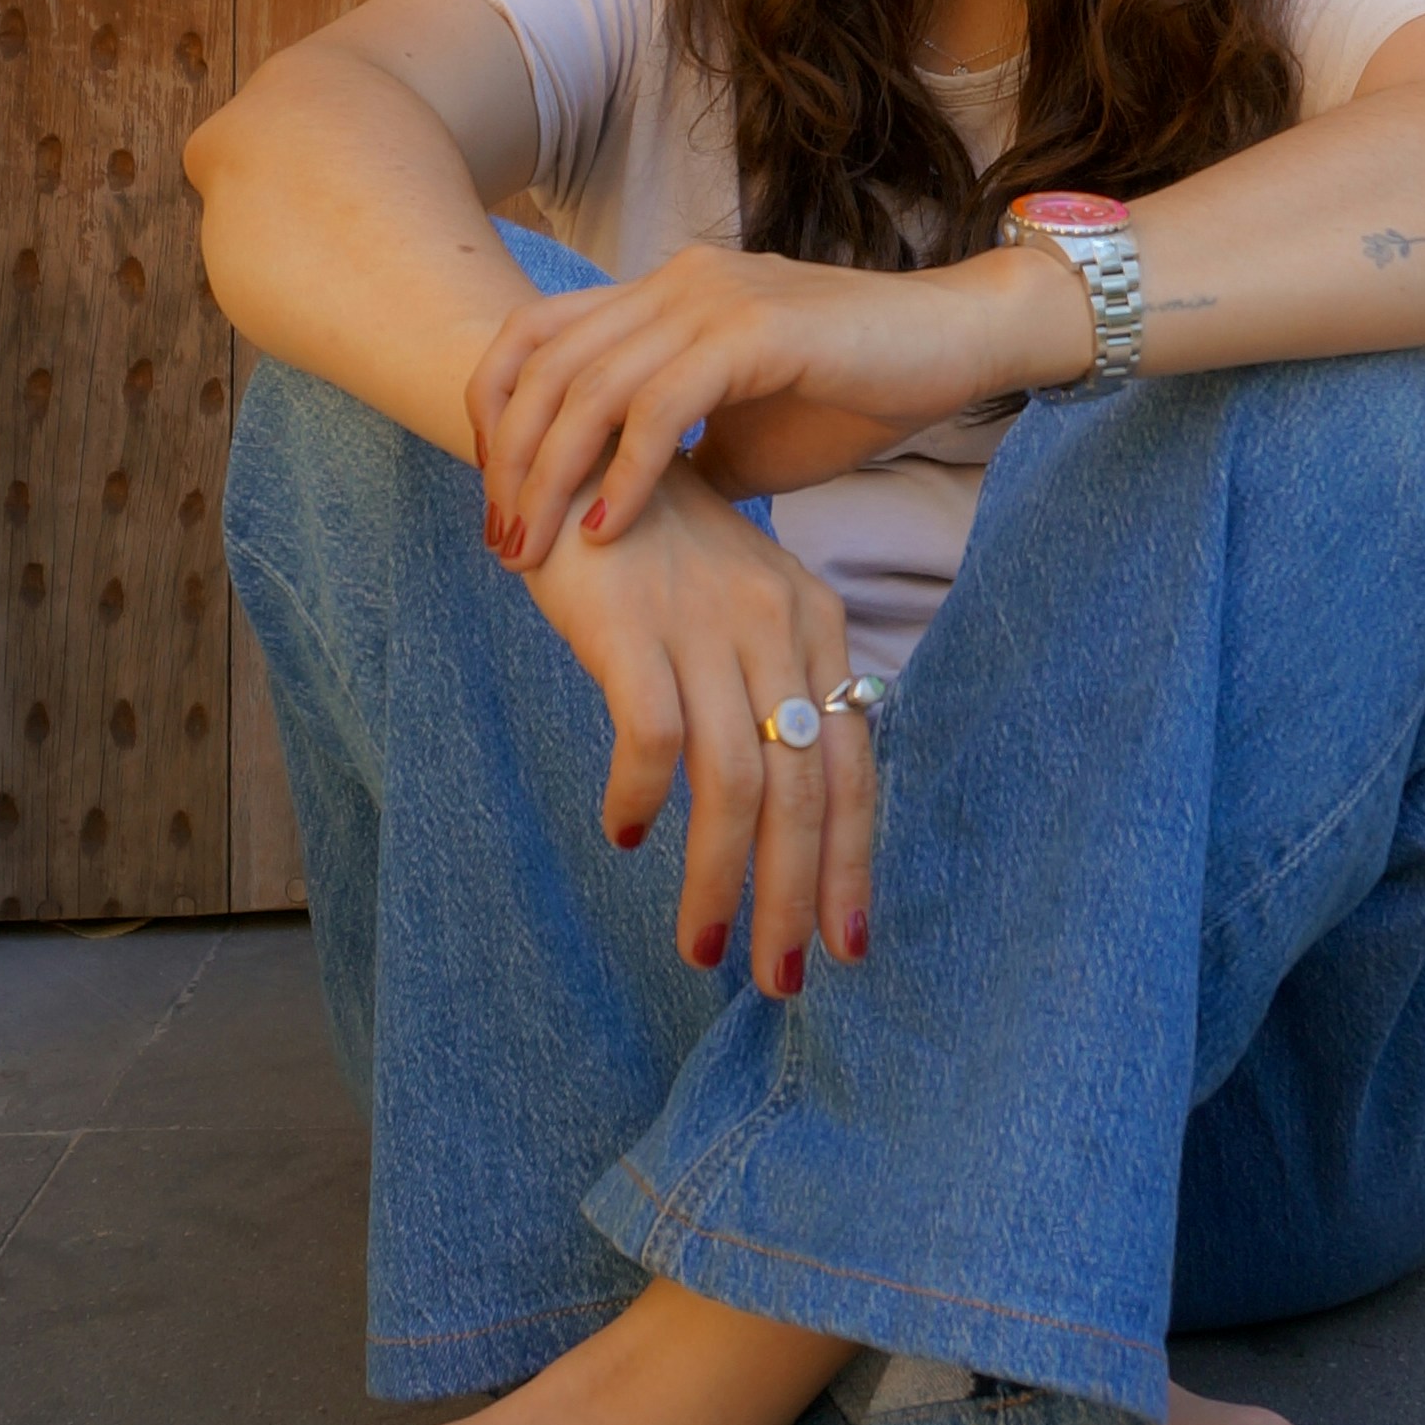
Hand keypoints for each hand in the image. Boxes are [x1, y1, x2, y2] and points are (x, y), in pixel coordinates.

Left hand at [466, 238, 1089, 567]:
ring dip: (552, 475)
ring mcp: (713, 298)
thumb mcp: (744, 438)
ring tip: (536, 549)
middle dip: (510, 458)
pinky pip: (661, 406)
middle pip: (545, 363)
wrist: (956, 344)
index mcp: (663, 294)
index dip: (497, 408)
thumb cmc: (856, 391)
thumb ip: (680, 461)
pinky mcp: (754, 330)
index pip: (536, 334)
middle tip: (501, 542)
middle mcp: (674, 282)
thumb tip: (627, 517)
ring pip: (590, 386)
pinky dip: (624, 473)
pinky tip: (609, 530)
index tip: (494, 491)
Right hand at [517, 460, 873, 990]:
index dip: (853, 862)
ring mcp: (706, 624)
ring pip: (735, 782)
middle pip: (803, 789)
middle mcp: (776, 625)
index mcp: (813, 623)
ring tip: (700, 948)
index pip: (852, 765)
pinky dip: (643, 797)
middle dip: (797, 897)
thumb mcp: (733, 608)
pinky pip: (653, 737)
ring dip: (719, 879)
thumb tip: (784, 808)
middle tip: (780, 980)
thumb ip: (769, 687)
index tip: (845, 945)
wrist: (572, 444)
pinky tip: (625, 832)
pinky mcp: (634, 625)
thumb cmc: (652, 545)